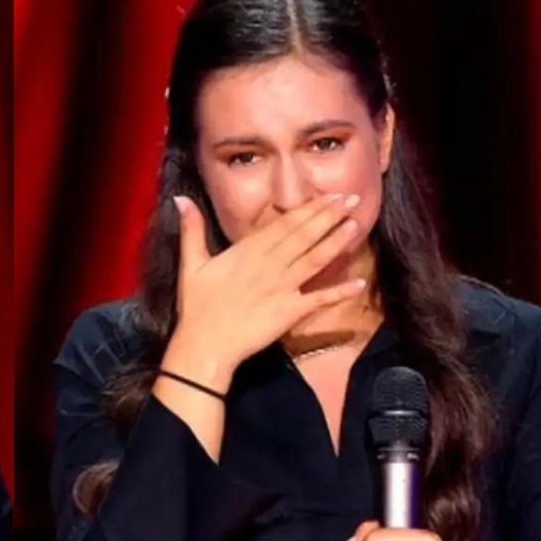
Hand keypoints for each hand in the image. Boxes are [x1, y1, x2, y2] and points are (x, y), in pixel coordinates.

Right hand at [163, 194, 367, 384]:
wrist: (204, 346)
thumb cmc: (196, 306)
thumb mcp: (190, 264)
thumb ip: (191, 230)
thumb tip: (180, 198)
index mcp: (248, 252)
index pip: (284, 224)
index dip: (309, 209)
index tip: (329, 195)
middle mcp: (270, 265)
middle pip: (304, 236)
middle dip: (329, 217)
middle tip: (351, 198)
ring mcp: (282, 289)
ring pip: (314, 261)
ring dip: (336, 243)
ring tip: (355, 225)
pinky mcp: (289, 313)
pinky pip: (318, 300)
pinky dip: (339, 293)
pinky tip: (359, 284)